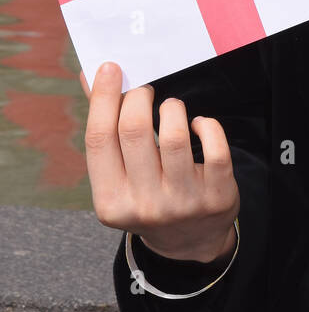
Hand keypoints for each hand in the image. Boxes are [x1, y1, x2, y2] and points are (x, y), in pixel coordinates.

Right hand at [81, 62, 239, 262]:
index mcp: (110, 201)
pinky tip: (199, 125)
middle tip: (145, 89)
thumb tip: (89, 76)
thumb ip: (106, 129)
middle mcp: (144, 205)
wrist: (190, 242)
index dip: (103, 98)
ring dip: (173, 108)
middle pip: (134, 131)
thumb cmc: (147, 195)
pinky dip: (207, 126)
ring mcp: (182, 203)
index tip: (112, 69)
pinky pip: (215, 148)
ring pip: (175, 136)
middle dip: (139, 98)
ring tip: (171, 107)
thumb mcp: (120, 176)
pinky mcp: (216, 196)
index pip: (98, 139)